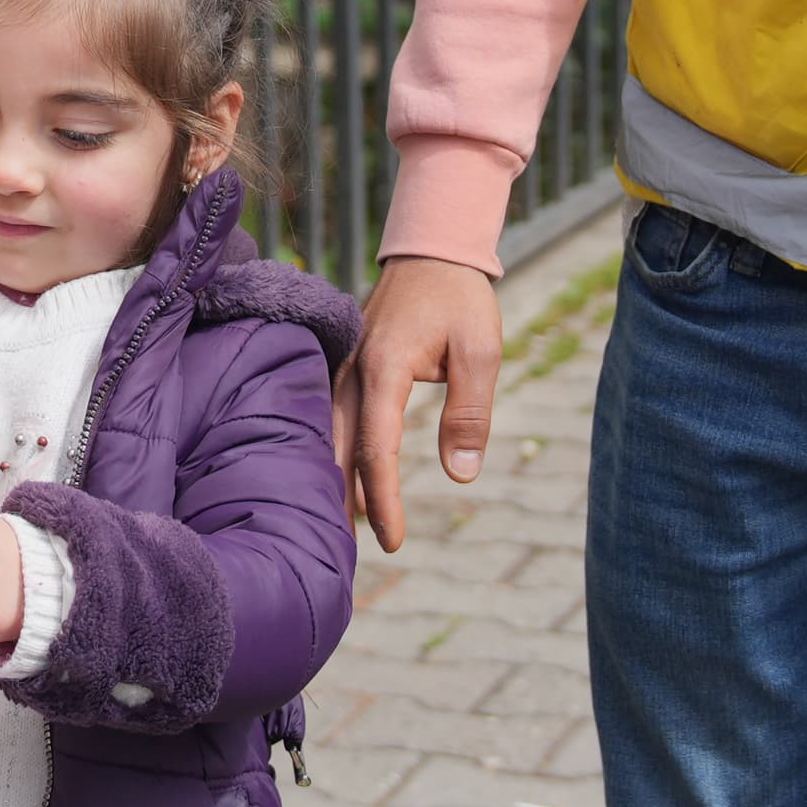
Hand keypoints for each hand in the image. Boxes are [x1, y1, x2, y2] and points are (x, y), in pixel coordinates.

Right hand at [341, 253, 501, 554]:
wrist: (431, 251)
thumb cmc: (460, 299)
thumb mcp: (481, 353)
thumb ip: (469, 413)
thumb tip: (460, 474)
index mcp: (383, 369)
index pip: (375, 449)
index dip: (382, 499)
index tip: (393, 540)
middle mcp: (352, 371)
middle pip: (336, 450)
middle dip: (343, 503)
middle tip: (348, 555)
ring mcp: (343, 368)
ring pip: (325, 436)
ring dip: (333, 482)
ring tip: (340, 529)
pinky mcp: (345, 367)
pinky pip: (327, 418)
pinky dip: (330, 453)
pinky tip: (337, 479)